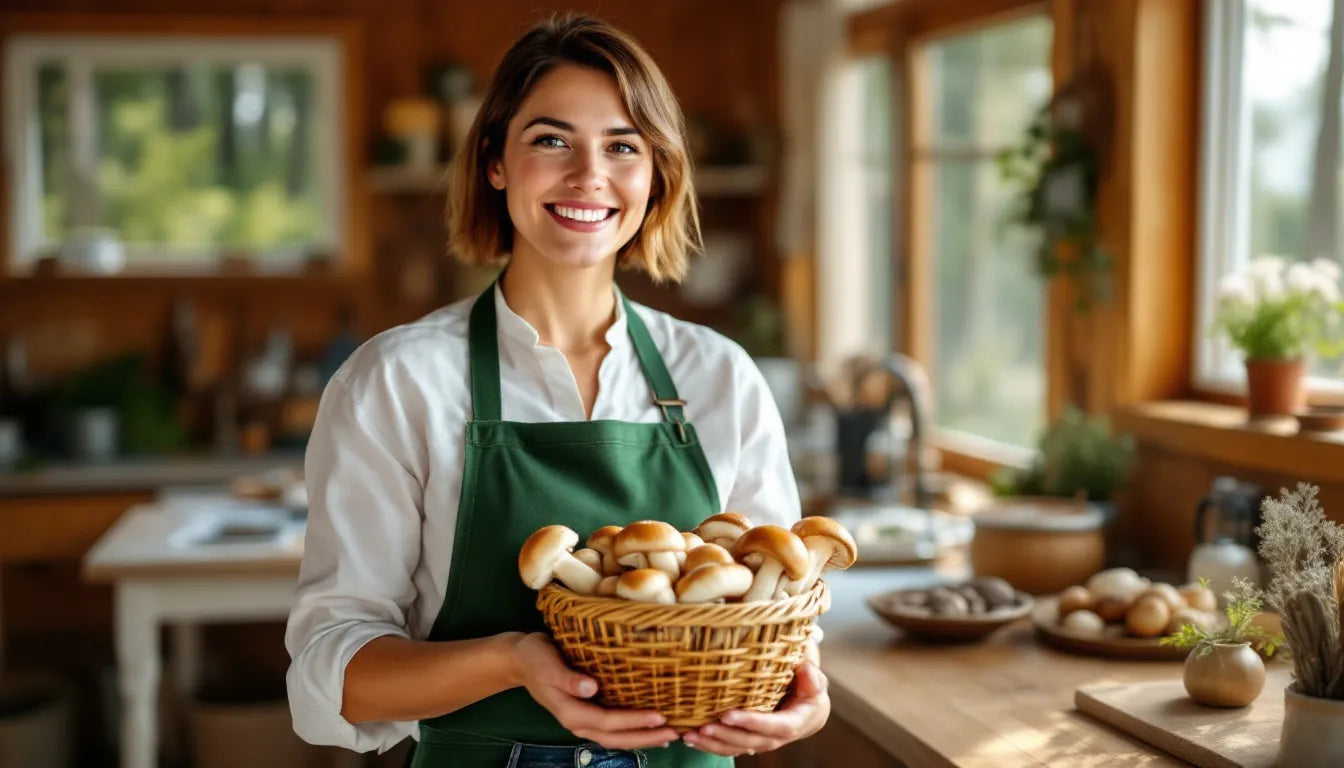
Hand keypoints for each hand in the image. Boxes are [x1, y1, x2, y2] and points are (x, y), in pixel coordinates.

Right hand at [509, 632, 679, 749]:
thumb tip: (592, 688)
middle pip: (615, 737)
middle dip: (645, 737)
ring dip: (641, 738)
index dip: (634, 721)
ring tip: (667, 735)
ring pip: (615, 737)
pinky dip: (630, 730)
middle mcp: (577, 721)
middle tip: (674, 733)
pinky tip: (646, 726)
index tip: (660, 716)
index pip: (608, 721)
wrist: (520, 659)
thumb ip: (568, 678)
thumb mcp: (547, 664)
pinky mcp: (585, 712)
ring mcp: (581, 719)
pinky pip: (611, 728)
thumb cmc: (535, 657)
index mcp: (570, 712)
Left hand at [681, 662, 829, 756]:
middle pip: (750, 741)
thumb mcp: (814, 681)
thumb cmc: (808, 688)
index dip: (751, 722)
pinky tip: (691, 739)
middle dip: (725, 735)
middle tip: (702, 727)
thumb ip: (812, 677)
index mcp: (794, 723)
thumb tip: (807, 672)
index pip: (773, 726)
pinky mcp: (748, 741)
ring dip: (712, 744)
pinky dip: (710, 745)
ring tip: (689, 736)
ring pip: (736, 748)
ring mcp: (761, 741)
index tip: (728, 714)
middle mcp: (776, 737)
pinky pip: (729, 747)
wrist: (807, 709)